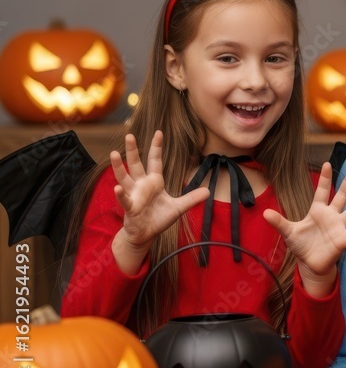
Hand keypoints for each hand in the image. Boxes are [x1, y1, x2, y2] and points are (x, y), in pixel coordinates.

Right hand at [111, 131, 209, 269]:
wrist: (146, 234)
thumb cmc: (159, 218)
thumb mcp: (179, 207)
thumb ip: (192, 198)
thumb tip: (209, 191)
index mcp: (154, 182)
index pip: (155, 161)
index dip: (157, 147)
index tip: (159, 132)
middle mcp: (141, 185)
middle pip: (135, 164)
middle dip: (132, 150)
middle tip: (129, 135)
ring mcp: (133, 195)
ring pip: (124, 177)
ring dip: (118, 166)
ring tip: (114, 153)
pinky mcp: (130, 208)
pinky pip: (124, 199)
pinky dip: (120, 194)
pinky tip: (117, 187)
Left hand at [264, 165, 345, 295]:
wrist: (310, 263)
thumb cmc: (302, 245)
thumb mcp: (289, 232)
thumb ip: (279, 222)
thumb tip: (264, 213)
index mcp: (317, 211)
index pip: (322, 192)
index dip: (325, 179)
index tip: (328, 163)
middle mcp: (331, 216)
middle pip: (341, 197)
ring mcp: (339, 227)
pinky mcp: (343, 240)